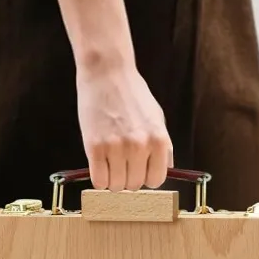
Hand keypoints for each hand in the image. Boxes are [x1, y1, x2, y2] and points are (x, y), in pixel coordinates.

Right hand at [76, 60, 172, 191]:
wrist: (107, 73)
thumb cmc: (131, 94)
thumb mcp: (157, 118)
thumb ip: (163, 146)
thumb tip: (164, 169)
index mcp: (158, 140)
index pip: (156, 180)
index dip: (146, 177)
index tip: (138, 169)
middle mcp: (140, 146)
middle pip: (134, 185)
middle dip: (127, 178)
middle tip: (120, 163)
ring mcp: (116, 147)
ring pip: (116, 186)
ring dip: (112, 179)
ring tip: (109, 163)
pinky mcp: (95, 147)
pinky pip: (98, 180)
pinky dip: (98, 178)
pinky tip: (98, 165)